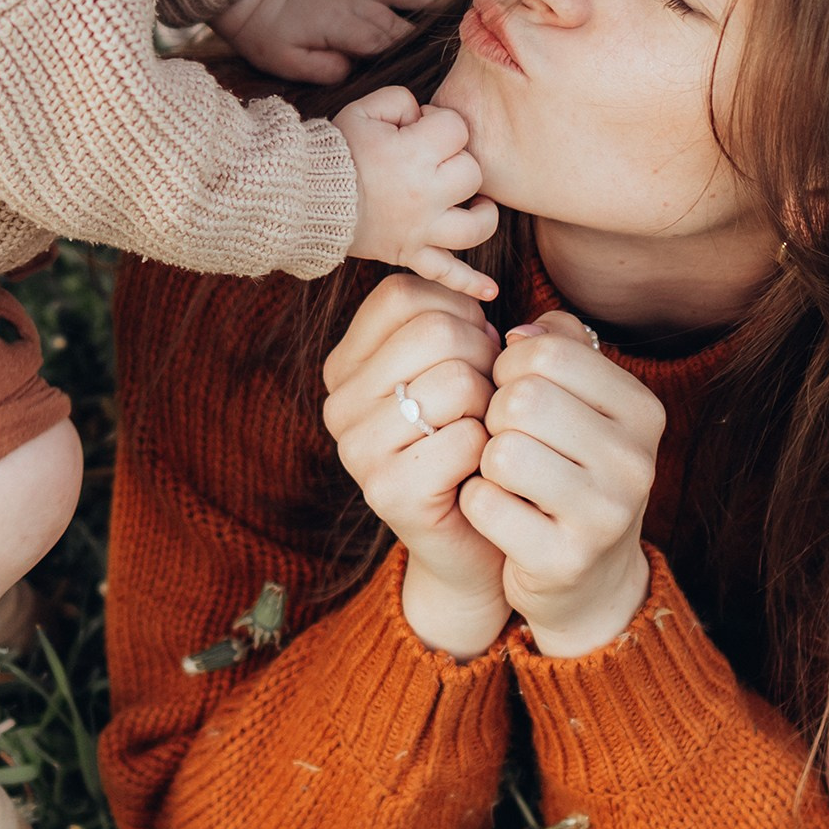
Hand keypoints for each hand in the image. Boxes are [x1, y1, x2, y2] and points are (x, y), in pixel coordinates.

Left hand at [213, 0, 438, 83]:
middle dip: (425, 26)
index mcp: (339, 25)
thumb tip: (354, 69)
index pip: (382, 39)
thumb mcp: (288, 63)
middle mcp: (350, 3)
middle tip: (458, 31)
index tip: (436, 55)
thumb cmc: (265, 37)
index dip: (408, 48)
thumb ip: (325, 68)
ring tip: (449, 2)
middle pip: (394, 17)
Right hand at [322, 272, 505, 654]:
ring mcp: (354, 450)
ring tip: (483, 436)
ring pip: (456, 381)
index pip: (402, 294)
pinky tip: (479, 472)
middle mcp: (337, 403)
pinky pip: (467, 439)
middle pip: (433, 331)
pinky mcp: (386, 492)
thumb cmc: (477, 439)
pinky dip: (491, 451)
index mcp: (346, 364)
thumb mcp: (464, 363)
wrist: (480, 537)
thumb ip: (460, 317)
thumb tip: (479, 290)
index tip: (476, 353)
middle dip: (485, 360)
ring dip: (492, 407)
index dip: (460, 312)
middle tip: (486, 402)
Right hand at [338, 85, 498, 301]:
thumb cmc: (334, 151)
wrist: (304, 197)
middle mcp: (426, 195)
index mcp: (415, 155)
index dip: (440, 122)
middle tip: (430, 161)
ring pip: (476, 227)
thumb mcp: (364, 110)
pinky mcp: (410, 254)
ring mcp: (421, 229)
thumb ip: (402, 101)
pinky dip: (469, 284)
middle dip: (456, 161)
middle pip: (472, 174)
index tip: (418, 128)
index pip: (457, 129)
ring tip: (474, 204)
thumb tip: (424, 116)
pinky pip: (446, 274)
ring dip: (482, 215)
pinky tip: (490, 292)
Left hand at [458, 310, 664, 655]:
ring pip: (502, 452)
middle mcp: (635, 461)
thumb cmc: (571, 473)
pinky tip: (502, 514)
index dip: (511, 367)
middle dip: (495, 415)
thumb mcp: (580, 406)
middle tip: (505, 440)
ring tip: (506, 478)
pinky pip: (485, 505)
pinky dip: (477, 504)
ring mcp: (605, 515)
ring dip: (487, 462)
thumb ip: (558, 350)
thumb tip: (520, 331)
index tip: (516, 394)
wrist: (588, 579)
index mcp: (642, 410)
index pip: (549, 350)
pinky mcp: (564, 560)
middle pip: (523, 398)